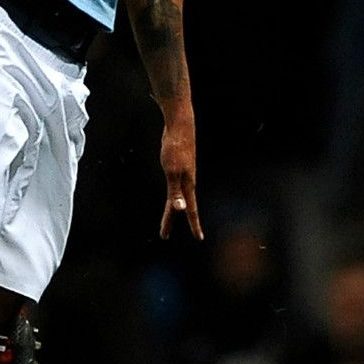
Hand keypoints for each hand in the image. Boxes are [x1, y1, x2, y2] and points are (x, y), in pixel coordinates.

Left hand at [157, 114, 201, 239]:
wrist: (179, 125)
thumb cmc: (175, 148)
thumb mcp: (172, 172)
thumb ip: (176, 192)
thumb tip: (180, 209)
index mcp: (187, 185)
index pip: (190, 210)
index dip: (193, 225)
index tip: (199, 238)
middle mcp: (186, 181)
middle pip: (179, 206)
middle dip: (171, 221)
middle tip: (164, 235)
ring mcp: (182, 173)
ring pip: (176, 195)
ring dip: (172, 208)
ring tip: (168, 217)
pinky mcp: (177, 165)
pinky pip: (174, 186)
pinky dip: (172, 194)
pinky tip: (172, 193)